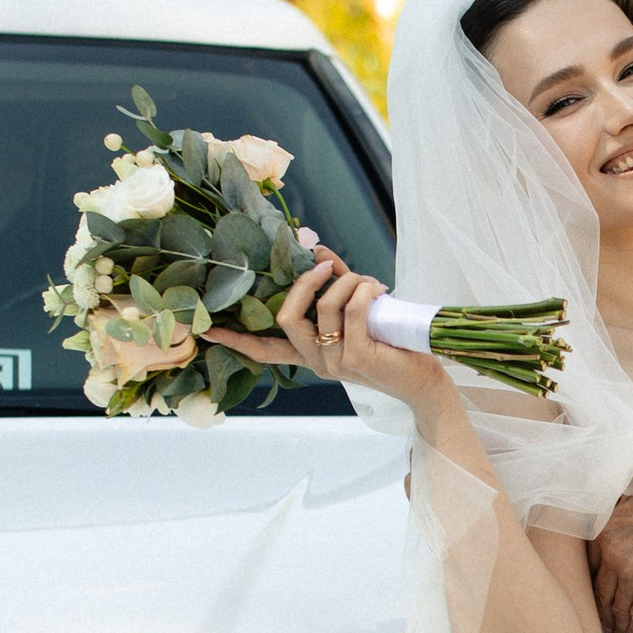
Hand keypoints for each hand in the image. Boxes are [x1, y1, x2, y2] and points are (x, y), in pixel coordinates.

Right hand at [220, 258, 446, 408]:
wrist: (424, 383)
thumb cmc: (392, 346)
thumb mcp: (359, 313)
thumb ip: (336, 285)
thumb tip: (317, 250)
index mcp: (311, 356)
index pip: (264, 351)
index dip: (237, 341)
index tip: (208, 332)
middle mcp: (317, 364)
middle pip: (286, 316)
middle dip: (305, 282)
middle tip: (328, 266)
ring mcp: (335, 364)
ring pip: (324, 307)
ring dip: (348, 282)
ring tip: (371, 282)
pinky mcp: (357, 358)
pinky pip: (352, 310)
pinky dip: (364, 290)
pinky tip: (379, 289)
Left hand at [590, 471, 632, 632]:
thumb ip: (614, 495)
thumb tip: (598, 492)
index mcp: (606, 527)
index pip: (588, 566)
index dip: (591, 585)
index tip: (596, 597)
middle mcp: (613, 550)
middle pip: (599, 591)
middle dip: (602, 612)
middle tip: (605, 626)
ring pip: (618, 609)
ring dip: (617, 628)